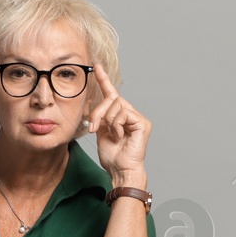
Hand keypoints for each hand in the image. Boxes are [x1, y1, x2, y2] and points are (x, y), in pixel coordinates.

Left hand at [86, 62, 149, 182]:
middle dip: (98, 113)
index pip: (110, 93)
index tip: (96, 66)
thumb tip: (92, 104)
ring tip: (111, 135)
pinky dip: (116, 125)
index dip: (104, 80)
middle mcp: (129, 113)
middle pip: (111, 99)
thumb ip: (98, 117)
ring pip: (116, 105)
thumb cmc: (112, 156)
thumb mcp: (100, 132)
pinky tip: (119, 136)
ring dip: (107, 120)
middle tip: (92, 128)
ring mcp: (137, 118)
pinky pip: (123, 113)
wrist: (120, 170)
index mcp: (118, 115)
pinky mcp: (142, 122)